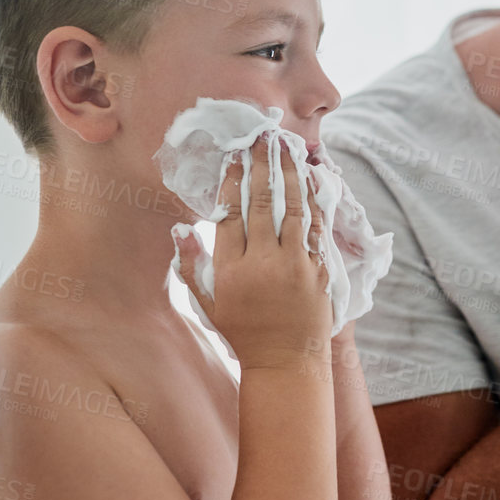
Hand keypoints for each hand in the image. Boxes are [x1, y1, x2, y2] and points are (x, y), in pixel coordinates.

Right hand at [174, 137, 331, 372]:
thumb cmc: (243, 332)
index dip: (232, 182)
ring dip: (289, 173)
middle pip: (261, 204)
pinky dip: (314, 200)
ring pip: (292, 209)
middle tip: (262, 137)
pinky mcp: (319, 271)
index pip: (230, 214)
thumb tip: (180, 229)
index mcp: (232, 270)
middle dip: (261, 166)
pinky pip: (316, 228)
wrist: (286, 362)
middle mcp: (263, 264)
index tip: (235, 156)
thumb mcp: (208, 304)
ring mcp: (295, 266)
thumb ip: (192, 266)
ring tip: (287, 146)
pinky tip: (310, 177)